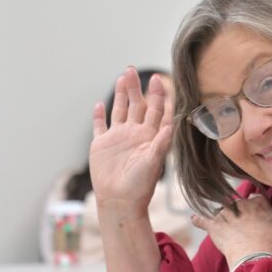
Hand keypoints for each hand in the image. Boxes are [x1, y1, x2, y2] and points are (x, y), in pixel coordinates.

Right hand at [90, 67, 173, 216]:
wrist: (120, 201)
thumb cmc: (140, 185)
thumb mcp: (153, 162)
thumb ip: (161, 143)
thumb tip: (172, 125)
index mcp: (149, 136)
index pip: (156, 111)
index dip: (158, 95)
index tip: (158, 79)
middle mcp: (135, 134)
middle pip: (136, 105)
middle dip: (135, 88)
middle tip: (132, 70)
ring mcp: (118, 138)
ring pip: (119, 110)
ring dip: (120, 95)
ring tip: (122, 77)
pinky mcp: (102, 145)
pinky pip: (100, 126)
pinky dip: (99, 116)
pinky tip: (99, 105)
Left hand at [191, 195, 271, 267]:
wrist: (254, 253)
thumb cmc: (270, 240)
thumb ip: (270, 211)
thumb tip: (264, 204)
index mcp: (256, 202)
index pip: (254, 199)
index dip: (254, 207)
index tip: (254, 215)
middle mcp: (239, 204)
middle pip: (236, 204)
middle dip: (237, 212)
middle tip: (240, 225)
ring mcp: (225, 213)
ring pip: (220, 211)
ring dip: (221, 217)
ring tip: (224, 226)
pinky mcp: (213, 225)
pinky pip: (201, 220)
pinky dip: (198, 220)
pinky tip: (195, 219)